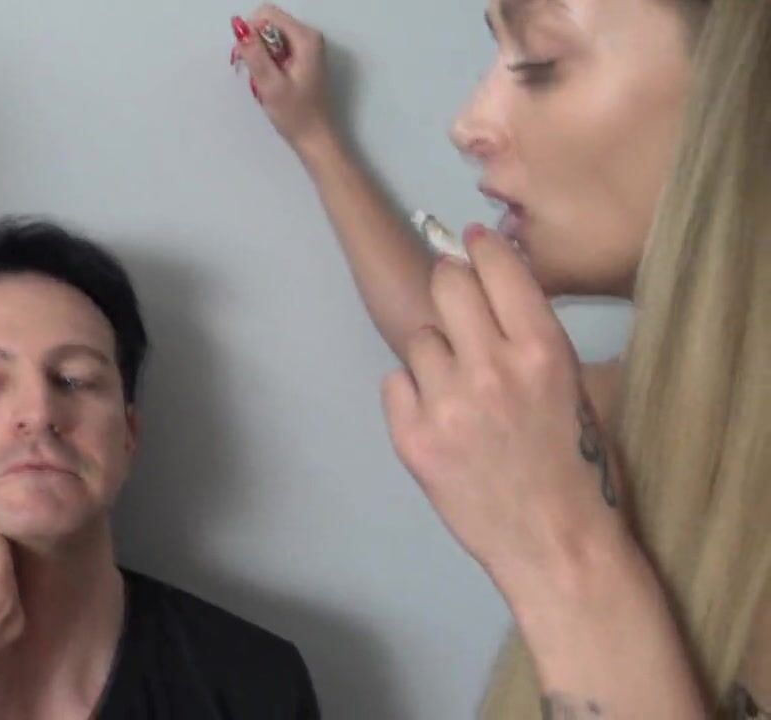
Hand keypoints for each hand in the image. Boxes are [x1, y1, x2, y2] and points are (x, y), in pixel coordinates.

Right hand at [231, 5, 333, 152]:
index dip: (249, 32)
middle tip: (253, 74)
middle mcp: (308, 36)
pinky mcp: (302, 58)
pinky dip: (267, 63)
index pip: (266, 14)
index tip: (244, 58)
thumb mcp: (270, 84)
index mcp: (305, 38)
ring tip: (262, 82)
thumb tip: (239, 26)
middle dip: (253, 45)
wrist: (316, 138)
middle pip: (269, 23)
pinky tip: (269, 82)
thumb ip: (254, 53)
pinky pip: (276, 49)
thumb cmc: (295, 115)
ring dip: (259, 57)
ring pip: (270, 37)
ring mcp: (306, 47)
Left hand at [380, 226, 628, 597]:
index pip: (497, 267)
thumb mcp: (578, 387)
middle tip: (458, 306)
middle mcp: (490, 367)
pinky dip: (411, 395)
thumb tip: (501, 284)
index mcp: (542, 349)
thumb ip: (536, 337)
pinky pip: (394, 382)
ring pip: (419, 338)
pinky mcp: (412, 438)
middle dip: (451, 287)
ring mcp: (446, 403)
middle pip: (446, 284)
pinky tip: (439, 419)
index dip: (482, 248)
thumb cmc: (580, 466)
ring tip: (460, 390)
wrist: (556, 544)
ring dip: (435, 354)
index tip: (473, 243)